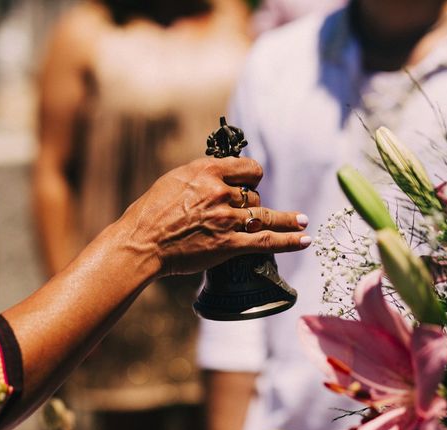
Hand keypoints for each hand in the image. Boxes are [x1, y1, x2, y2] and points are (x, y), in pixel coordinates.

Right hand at [118, 156, 309, 275]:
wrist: (141, 242)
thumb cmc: (152, 212)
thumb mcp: (175, 180)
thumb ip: (202, 175)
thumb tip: (222, 175)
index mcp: (206, 170)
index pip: (248, 168)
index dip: (253, 177)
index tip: (252, 184)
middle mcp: (219, 191)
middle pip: (254, 195)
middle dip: (252, 204)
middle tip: (244, 215)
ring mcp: (225, 218)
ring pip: (263, 215)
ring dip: (285, 219)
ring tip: (302, 221)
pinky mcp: (227, 244)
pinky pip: (266, 240)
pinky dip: (289, 240)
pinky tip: (305, 239)